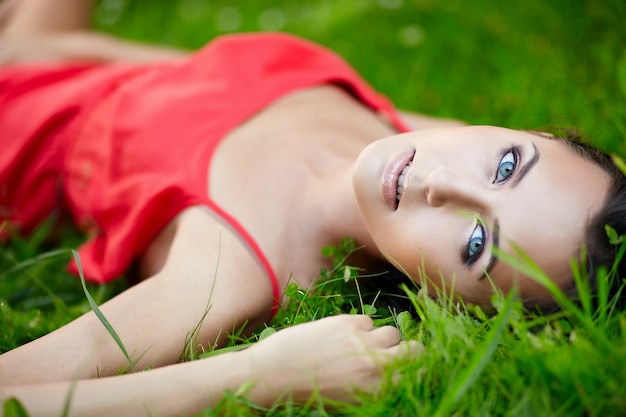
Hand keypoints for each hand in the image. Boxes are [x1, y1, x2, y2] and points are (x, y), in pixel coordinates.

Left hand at [243, 314, 421, 403]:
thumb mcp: (349, 399)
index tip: (410, 365)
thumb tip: (395, 372)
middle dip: (407, 349)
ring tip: (359, 345)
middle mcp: (376, 367)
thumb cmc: (308, 393)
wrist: (272, 376)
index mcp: (377, 391)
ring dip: (380, 338)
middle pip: (415, 349)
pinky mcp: (346, 323)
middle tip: (393, 352)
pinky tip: (339, 337)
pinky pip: (367, 320)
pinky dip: (359, 327)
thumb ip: (375, 385)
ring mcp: (362, 343)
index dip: (417, 367)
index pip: (419, 373)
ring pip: (391, 332)